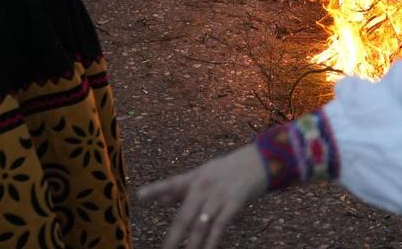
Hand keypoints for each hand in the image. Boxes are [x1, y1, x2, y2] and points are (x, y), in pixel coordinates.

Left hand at [139, 144, 267, 248]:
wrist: (261, 160)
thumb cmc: (229, 169)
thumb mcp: (204, 172)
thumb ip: (182, 188)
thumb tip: (160, 202)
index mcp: (195, 177)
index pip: (172, 183)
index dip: (156, 190)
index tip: (140, 196)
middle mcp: (204, 186)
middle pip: (185, 216)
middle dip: (173, 237)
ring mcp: (219, 195)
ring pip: (201, 225)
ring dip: (192, 244)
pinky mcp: (235, 203)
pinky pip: (220, 226)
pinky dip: (213, 240)